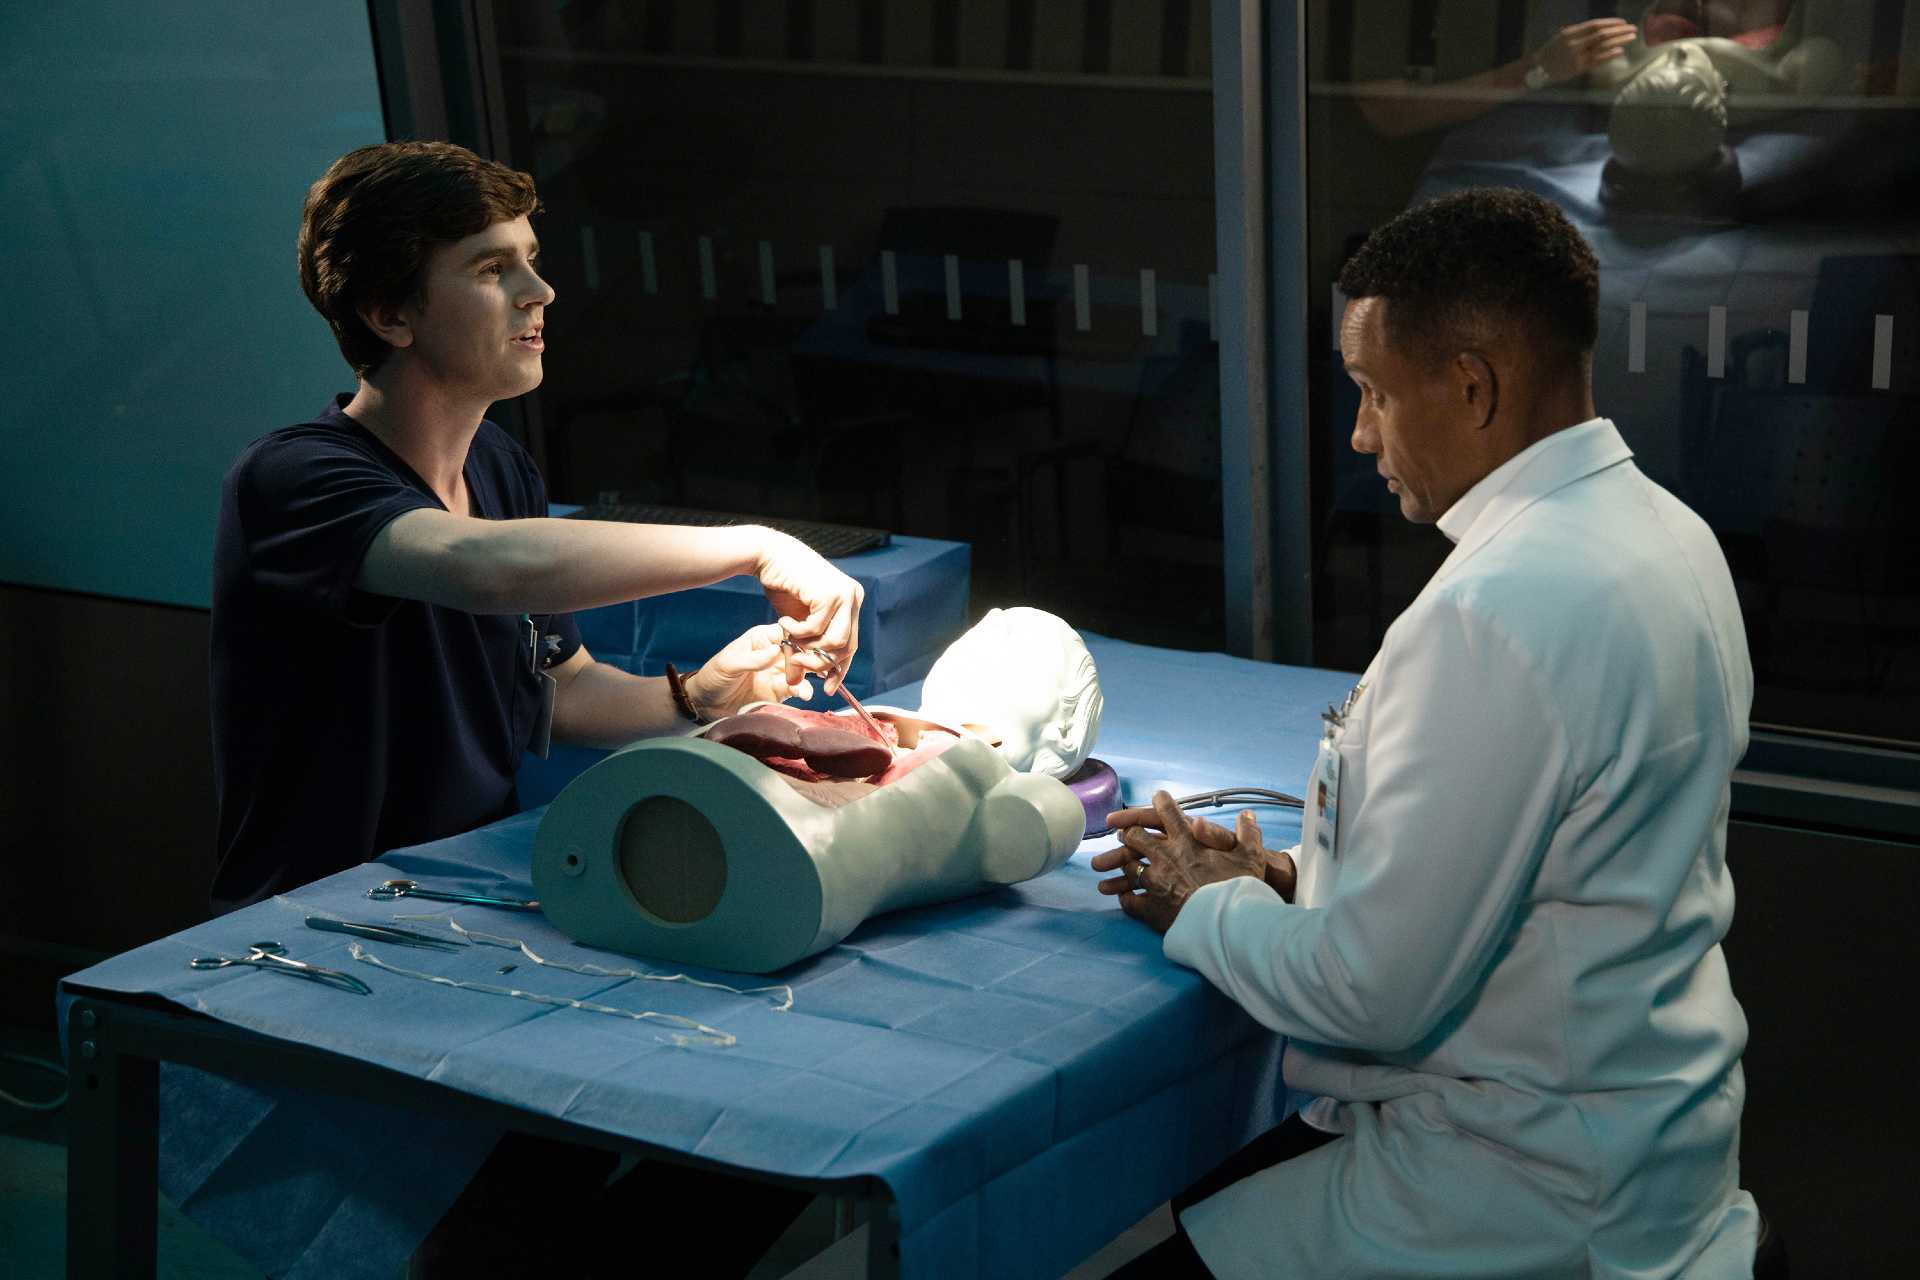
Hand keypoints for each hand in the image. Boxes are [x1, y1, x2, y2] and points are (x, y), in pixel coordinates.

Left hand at [684, 623, 817, 722]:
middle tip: (812, 668)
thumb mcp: (728, 664)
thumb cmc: (713, 677)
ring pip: (803, 669)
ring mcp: (779, 672)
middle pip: (801, 650)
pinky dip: (805, 690)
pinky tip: (805, 694)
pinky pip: (798, 688)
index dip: (800, 639)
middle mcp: (774, 653)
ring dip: (810, 674)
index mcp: (762, 638)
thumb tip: (776, 650)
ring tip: (807, 684)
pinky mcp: (780, 690)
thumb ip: (752, 658)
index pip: (788, 632)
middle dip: (810, 657)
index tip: (805, 650)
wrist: (706, 705)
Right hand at [754, 531, 863, 693]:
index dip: (839, 669)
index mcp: (851, 603)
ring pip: (835, 642)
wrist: (769, 556)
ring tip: (790, 640)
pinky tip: (784, 621)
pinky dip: (798, 631)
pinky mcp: (831, 594)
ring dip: (809, 648)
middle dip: (821, 663)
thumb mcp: (795, 625)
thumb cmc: (783, 586)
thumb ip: (799, 651)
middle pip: (846, 648)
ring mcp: (845, 594)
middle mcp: (853, 597)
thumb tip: (796, 683)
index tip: (827, 689)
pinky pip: (817, 629)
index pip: (852, 645)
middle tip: (797, 663)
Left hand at [1089, 792, 1278, 933]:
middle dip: (1128, 832)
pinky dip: (1126, 898)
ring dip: (1119, 864)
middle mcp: (1166, 857)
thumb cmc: (1239, 887)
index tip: (1158, 796)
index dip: (1162, 802)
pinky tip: (1123, 897)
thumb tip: (1248, 815)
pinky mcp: (1150, 908)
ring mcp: (1155, 882)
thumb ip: (1247, 833)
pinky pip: (1130, 901)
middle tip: (1123, 832)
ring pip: (1128, 866)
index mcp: (1187, 841)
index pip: (1169, 813)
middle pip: (1136, 836)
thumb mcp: (1250, 856)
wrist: (1228, 923)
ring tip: (1105, 866)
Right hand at [1534, 18, 1637, 83]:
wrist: (1537, 70)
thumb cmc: (1550, 52)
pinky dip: (1609, 55)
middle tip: (1633, 29)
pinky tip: (1620, 51)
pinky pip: (1597, 61)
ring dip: (1619, 41)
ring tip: (1631, 38)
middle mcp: (1574, 44)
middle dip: (1619, 31)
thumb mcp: (1561, 36)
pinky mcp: (1578, 69)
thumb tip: (1597, 27)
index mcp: (1570, 33)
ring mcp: (1577, 57)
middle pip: (1601, 35)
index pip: (1595, 25)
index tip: (1623, 22)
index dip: (1611, 23)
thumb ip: (1578, 31)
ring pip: (1602, 47)